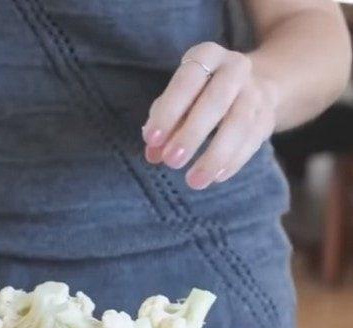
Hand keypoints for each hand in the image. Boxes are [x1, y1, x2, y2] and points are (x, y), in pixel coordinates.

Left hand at [142, 42, 278, 189]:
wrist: (252, 83)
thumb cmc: (198, 93)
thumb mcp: (178, 98)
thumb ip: (163, 122)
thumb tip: (153, 153)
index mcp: (207, 55)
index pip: (187, 80)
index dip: (169, 110)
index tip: (151, 139)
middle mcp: (235, 67)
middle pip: (216, 101)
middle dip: (192, 134)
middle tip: (171, 162)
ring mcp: (256, 91)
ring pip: (239, 124)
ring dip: (215, 155)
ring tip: (194, 181)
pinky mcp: (268, 115)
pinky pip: (253, 140)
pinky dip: (234, 161)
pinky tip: (216, 177)